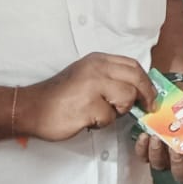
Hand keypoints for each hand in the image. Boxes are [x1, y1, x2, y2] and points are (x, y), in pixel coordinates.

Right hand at [16, 53, 155, 141]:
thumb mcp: (86, 75)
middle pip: (136, 78)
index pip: (133, 65)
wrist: (31, 108)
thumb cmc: (60, 96)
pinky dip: (102, 123)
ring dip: (119, 111)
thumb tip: (138, 89)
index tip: (151, 94)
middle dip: (146, 95)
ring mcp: (93, 86)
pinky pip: (109, 117)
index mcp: (98, 60)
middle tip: (147, 107)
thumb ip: (110, 77)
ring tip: (102, 113)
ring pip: (127, 98)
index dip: (146, 81)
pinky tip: (88, 120)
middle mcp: (97, 69)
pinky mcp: (89, 106)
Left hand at [136, 85, 182, 183]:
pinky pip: (144, 157)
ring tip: (157, 137)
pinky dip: (143, 149)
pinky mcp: (149, 151)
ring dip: (158, 153)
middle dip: (179, 162)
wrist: (168, 98)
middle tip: (176, 148)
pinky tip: (145, 136)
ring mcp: (166, 156)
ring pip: (161, 166)